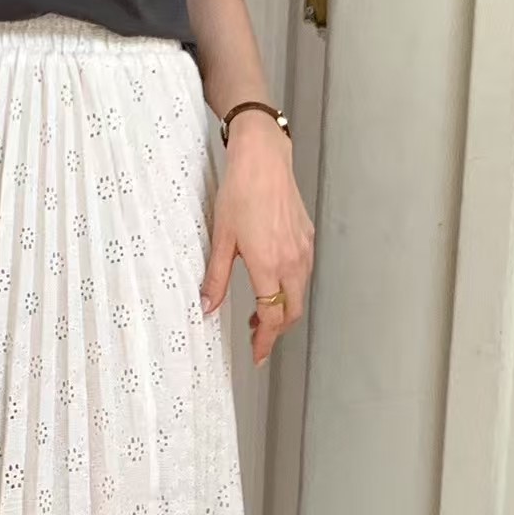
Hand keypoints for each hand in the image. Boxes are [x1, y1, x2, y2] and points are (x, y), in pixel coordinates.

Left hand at [200, 112, 314, 366]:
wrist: (263, 158)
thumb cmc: (240, 193)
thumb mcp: (220, 239)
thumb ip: (216, 278)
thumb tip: (207, 308)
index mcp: (269, 267)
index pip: (272, 318)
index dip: (264, 341)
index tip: (256, 356)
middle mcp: (292, 262)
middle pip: (291, 312)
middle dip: (275, 332)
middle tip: (256, 341)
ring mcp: (303, 249)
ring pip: (299, 294)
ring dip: (283, 311)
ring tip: (259, 316)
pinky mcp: (306, 237)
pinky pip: (302, 275)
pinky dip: (290, 290)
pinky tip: (272, 287)